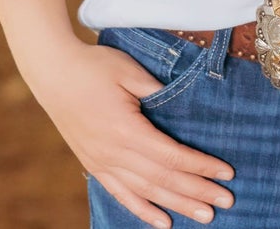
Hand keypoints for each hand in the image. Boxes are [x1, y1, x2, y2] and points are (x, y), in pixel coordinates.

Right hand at [25, 37, 234, 227]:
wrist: (53, 74)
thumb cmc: (94, 66)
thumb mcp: (129, 71)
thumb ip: (157, 91)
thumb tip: (183, 107)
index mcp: (126, 131)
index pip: (172, 157)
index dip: (201, 167)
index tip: (226, 173)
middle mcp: (113, 154)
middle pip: (163, 180)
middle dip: (197, 192)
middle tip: (226, 202)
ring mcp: (101, 163)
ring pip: (145, 193)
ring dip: (177, 206)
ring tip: (204, 216)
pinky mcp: (94, 165)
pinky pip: (121, 195)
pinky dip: (143, 211)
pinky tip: (162, 222)